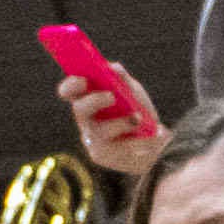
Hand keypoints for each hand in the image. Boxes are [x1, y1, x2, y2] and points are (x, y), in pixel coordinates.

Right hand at [50, 56, 163, 176]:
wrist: (153, 145)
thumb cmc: (137, 114)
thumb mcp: (133, 93)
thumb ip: (123, 80)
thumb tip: (114, 68)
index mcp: (87, 99)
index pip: (70, 91)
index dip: (72, 85)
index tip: (83, 80)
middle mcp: (86, 119)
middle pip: (80, 109)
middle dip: (95, 100)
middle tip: (111, 96)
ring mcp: (91, 139)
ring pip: (101, 130)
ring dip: (121, 123)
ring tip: (138, 119)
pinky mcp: (101, 155)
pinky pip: (116, 146)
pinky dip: (137, 139)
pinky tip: (150, 135)